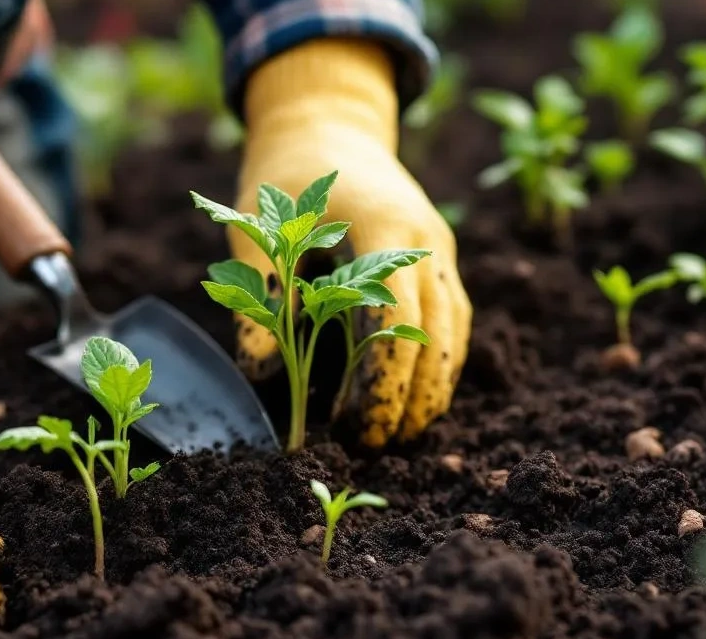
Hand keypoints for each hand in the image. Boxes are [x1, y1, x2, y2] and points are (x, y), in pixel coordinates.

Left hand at [232, 40, 471, 445]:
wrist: (329, 125)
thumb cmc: (281, 176)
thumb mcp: (252, 225)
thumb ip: (257, 294)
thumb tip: (261, 374)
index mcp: (379, 224)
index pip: (393, 314)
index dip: (380, 376)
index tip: (352, 422)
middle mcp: (423, 238)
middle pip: (433, 332)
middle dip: (408, 396)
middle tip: (371, 445)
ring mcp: (439, 248)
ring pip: (453, 332)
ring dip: (431, 389)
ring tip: (397, 437)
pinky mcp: (440, 260)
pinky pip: (453, 321)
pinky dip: (439, 365)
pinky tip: (416, 402)